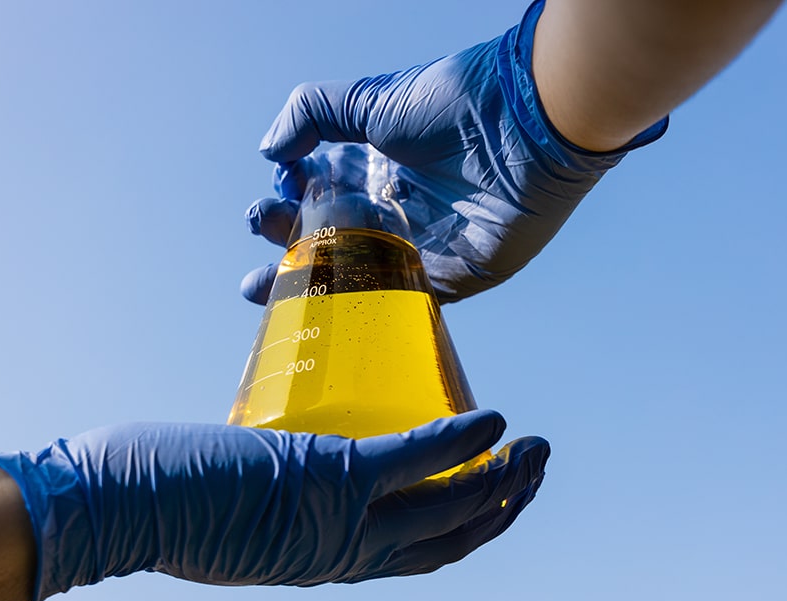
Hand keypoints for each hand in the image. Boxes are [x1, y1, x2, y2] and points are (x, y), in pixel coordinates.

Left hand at [0, 410, 547, 600]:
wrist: (118, 511)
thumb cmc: (165, 506)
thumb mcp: (240, 518)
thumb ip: (280, 502)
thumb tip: (293, 463)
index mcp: (329, 562)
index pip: (421, 558)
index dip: (470, 533)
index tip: (497, 501)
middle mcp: (346, 554)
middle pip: (450, 539)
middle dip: (503, 508)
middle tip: (536, 470)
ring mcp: (342, 518)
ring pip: (447, 507)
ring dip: (501, 479)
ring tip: (535, 449)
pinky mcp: (329, 477)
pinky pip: (413, 460)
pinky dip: (458, 441)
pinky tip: (496, 422)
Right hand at [242, 2, 665, 304]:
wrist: (526, 131)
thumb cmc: (453, 106)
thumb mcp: (370, 99)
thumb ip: (313, 114)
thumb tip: (269, 149)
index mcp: (375, 166)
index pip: (317, 189)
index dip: (286, 197)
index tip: (269, 197)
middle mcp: (392, 207)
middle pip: (326, 235)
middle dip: (284, 240)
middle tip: (263, 235)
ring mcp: (418, 245)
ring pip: (351, 274)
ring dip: (305, 284)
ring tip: (260, 290)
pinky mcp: (445, 278)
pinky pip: (393, 300)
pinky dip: (354, 309)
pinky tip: (317, 314)